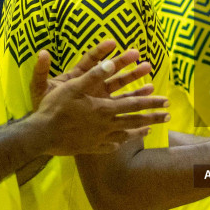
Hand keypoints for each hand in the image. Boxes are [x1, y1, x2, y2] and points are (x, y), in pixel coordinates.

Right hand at [27, 41, 169, 154]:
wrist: (41, 135)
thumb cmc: (55, 108)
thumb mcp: (73, 86)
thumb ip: (94, 75)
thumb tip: (111, 62)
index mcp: (104, 108)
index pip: (133, 104)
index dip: (151, 101)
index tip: (166, 101)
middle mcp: (105, 125)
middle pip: (134, 121)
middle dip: (152, 117)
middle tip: (168, 116)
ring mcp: (98, 138)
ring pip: (124, 135)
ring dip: (139, 131)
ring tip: (150, 130)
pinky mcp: (89, 147)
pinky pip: (107, 146)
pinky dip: (117, 144)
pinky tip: (120, 144)